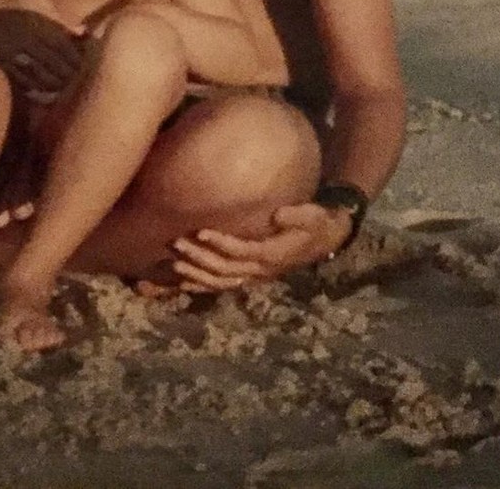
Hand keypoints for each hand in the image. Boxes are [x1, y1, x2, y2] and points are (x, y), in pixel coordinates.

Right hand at [0, 8, 84, 101]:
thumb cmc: (14, 5)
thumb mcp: (39, 3)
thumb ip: (61, 19)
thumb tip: (82, 32)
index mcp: (38, 24)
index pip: (64, 46)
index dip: (77, 59)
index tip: (87, 66)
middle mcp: (28, 41)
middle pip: (54, 64)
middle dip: (69, 75)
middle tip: (82, 83)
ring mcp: (15, 55)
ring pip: (40, 75)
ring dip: (56, 85)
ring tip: (67, 90)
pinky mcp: (3, 65)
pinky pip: (22, 81)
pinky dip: (36, 90)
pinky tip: (46, 94)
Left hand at [170, 202, 352, 291]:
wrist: (324, 240)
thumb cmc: (315, 223)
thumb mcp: (312, 216)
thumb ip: (295, 215)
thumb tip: (278, 214)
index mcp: (272, 255)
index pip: (242, 251)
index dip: (221, 243)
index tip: (200, 231)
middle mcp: (261, 270)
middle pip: (225, 269)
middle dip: (200, 258)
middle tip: (177, 243)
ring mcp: (254, 276)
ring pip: (221, 282)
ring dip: (197, 274)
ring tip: (175, 264)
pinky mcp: (250, 276)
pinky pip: (223, 286)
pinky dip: (203, 286)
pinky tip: (183, 284)